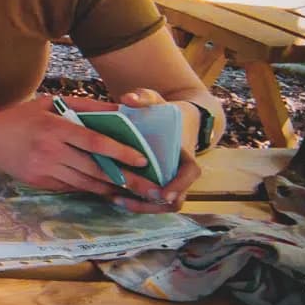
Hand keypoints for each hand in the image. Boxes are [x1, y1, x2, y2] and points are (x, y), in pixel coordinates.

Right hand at [0, 95, 150, 197]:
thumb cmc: (22, 117)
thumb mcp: (51, 103)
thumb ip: (85, 106)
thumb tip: (118, 110)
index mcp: (56, 128)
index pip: (94, 142)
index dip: (120, 152)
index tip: (141, 160)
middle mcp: (50, 150)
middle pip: (94, 168)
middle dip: (125, 180)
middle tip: (148, 188)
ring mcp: (43, 168)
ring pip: (84, 183)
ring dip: (110, 189)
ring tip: (132, 193)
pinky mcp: (38, 182)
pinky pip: (69, 187)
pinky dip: (88, 189)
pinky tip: (105, 191)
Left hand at [110, 88, 201, 212]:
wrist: (178, 120)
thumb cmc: (165, 111)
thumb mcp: (156, 100)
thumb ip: (144, 97)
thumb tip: (128, 99)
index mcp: (185, 153)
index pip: (191, 173)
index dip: (179, 185)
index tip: (163, 193)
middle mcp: (181, 172)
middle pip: (176, 198)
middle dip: (152, 204)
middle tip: (124, 199)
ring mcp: (172, 181)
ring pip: (163, 204)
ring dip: (142, 206)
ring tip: (115, 199)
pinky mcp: (160, 184)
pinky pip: (152, 200)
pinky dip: (137, 202)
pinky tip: (113, 197)